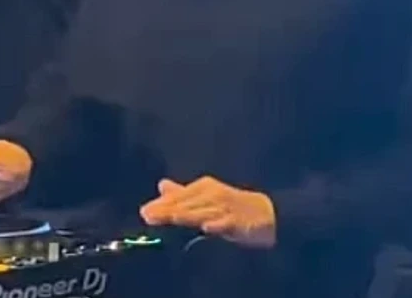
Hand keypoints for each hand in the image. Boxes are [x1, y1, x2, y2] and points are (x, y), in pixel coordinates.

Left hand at [140, 176, 275, 248]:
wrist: (266, 213)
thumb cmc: (230, 206)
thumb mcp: (205, 198)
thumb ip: (183, 194)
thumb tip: (161, 184)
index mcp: (204, 188)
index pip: (179, 197)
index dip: (161, 205)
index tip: (144, 212)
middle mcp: (214, 195)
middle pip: (188, 204)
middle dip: (169, 209)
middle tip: (150, 215)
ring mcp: (227, 208)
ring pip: (205, 212)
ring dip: (190, 214)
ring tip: (174, 217)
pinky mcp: (240, 221)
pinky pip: (228, 223)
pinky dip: (218, 224)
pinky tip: (207, 228)